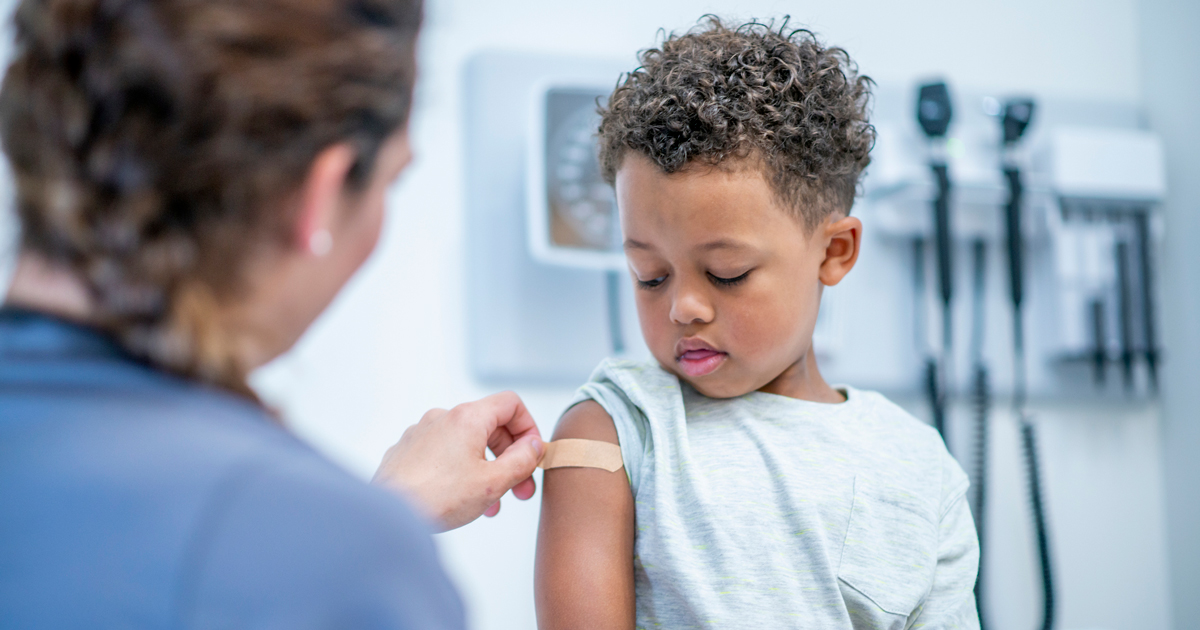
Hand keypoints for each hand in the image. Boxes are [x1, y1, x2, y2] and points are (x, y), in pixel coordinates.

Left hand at [372, 391, 544, 530]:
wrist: (387, 515)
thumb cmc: (436, 498)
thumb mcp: (493, 482)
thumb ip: (522, 460)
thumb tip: (534, 446)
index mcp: (467, 418)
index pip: (511, 404)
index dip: (529, 427)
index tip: (532, 454)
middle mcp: (442, 418)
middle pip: (489, 425)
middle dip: (510, 457)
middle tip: (519, 489)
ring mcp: (421, 433)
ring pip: (466, 443)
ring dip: (486, 468)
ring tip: (491, 503)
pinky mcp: (406, 451)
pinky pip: (442, 454)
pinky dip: (459, 470)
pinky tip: (459, 498)